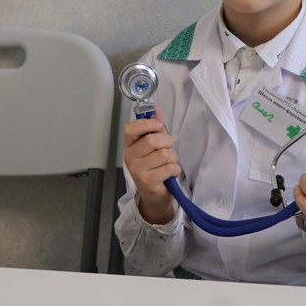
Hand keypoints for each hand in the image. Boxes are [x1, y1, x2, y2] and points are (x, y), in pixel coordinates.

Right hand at [123, 107, 180, 223]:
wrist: (155, 196)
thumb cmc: (155, 168)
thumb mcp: (155, 146)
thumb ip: (155, 127)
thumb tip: (156, 108)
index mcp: (130, 146)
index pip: (130, 129)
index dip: (146, 123)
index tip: (159, 125)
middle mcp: (130, 158)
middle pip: (152, 140)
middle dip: (167, 142)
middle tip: (168, 149)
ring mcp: (137, 170)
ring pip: (163, 154)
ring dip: (172, 158)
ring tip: (168, 164)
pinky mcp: (148, 182)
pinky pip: (169, 167)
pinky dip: (175, 169)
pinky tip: (169, 174)